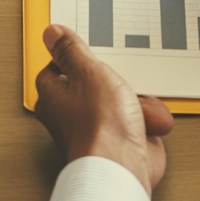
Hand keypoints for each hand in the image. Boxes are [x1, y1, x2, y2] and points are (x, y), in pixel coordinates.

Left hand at [34, 24, 173, 195]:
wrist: (123, 166)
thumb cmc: (99, 127)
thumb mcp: (88, 71)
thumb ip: (71, 50)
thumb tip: (52, 33)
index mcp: (52, 93)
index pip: (59, 65)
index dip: (79, 56)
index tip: (93, 49)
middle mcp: (70, 113)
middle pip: (94, 81)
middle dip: (116, 79)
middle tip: (119, 77)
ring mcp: (96, 127)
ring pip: (120, 99)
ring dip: (136, 100)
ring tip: (135, 104)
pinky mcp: (119, 140)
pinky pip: (136, 118)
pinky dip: (146, 118)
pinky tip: (147, 120)